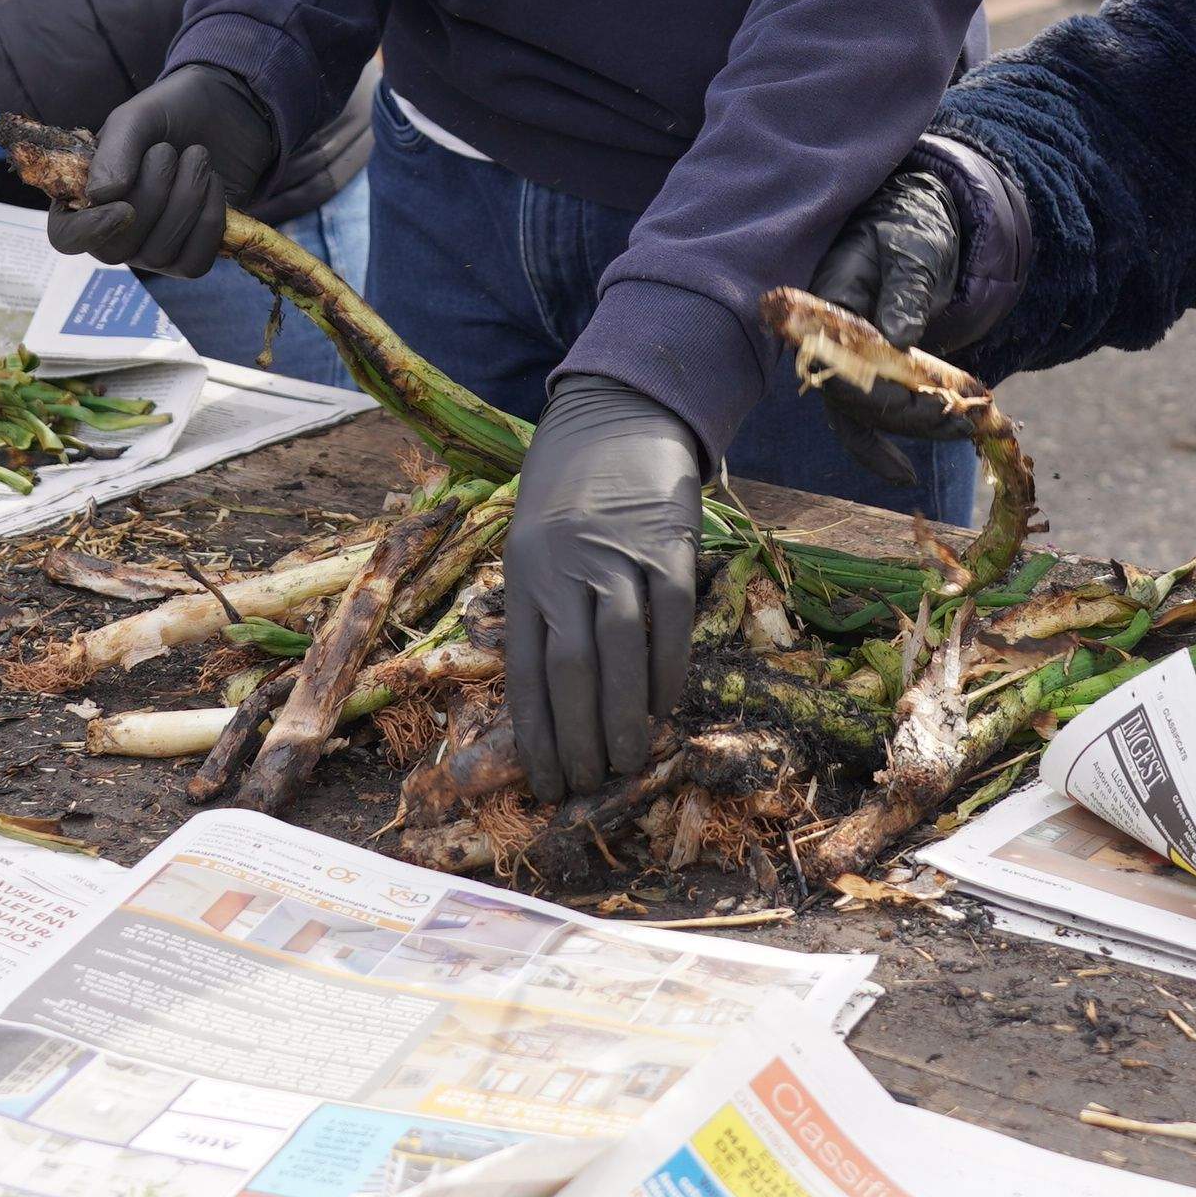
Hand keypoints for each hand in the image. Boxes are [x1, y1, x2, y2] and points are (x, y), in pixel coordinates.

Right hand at [45, 65, 278, 279]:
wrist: (222, 111)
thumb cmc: (168, 114)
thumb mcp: (137, 119)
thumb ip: (114, 150)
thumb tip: (100, 196)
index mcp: (83, 197)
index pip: (66, 237)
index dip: (90, 231)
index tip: (124, 207)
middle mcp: (111, 232)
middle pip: (116, 250)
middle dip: (151, 196)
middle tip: (166, 150)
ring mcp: (149, 250)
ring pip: (159, 255)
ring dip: (186, 197)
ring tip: (196, 155)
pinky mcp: (189, 257)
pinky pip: (194, 264)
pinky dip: (209, 220)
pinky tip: (212, 184)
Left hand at [505, 374, 703, 802]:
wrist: (617, 411)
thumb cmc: (565, 488)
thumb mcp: (530, 541)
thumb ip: (538, 607)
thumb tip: (547, 697)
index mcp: (524, 573)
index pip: (525, 671)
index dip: (535, 734)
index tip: (544, 783)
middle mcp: (566, 567)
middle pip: (573, 671)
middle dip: (578, 739)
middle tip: (587, 785)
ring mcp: (620, 556)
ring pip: (620, 653)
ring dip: (622, 718)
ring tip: (623, 762)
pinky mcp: (670, 546)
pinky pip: (670, 621)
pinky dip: (667, 671)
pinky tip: (662, 709)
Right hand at [803, 162, 968, 488]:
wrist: (917, 224)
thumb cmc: (911, 230)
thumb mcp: (914, 252)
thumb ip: (907, 290)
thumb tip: (899, 336)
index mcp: (828, 308)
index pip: (844, 368)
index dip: (887, 396)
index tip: (937, 404)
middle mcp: (827, 342)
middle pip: (856, 402)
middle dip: (911, 419)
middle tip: (964, 421)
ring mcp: (844, 361)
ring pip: (867, 416)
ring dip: (916, 429)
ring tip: (966, 429)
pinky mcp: (866, 373)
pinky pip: (866, 420)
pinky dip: (885, 447)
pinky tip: (904, 475)